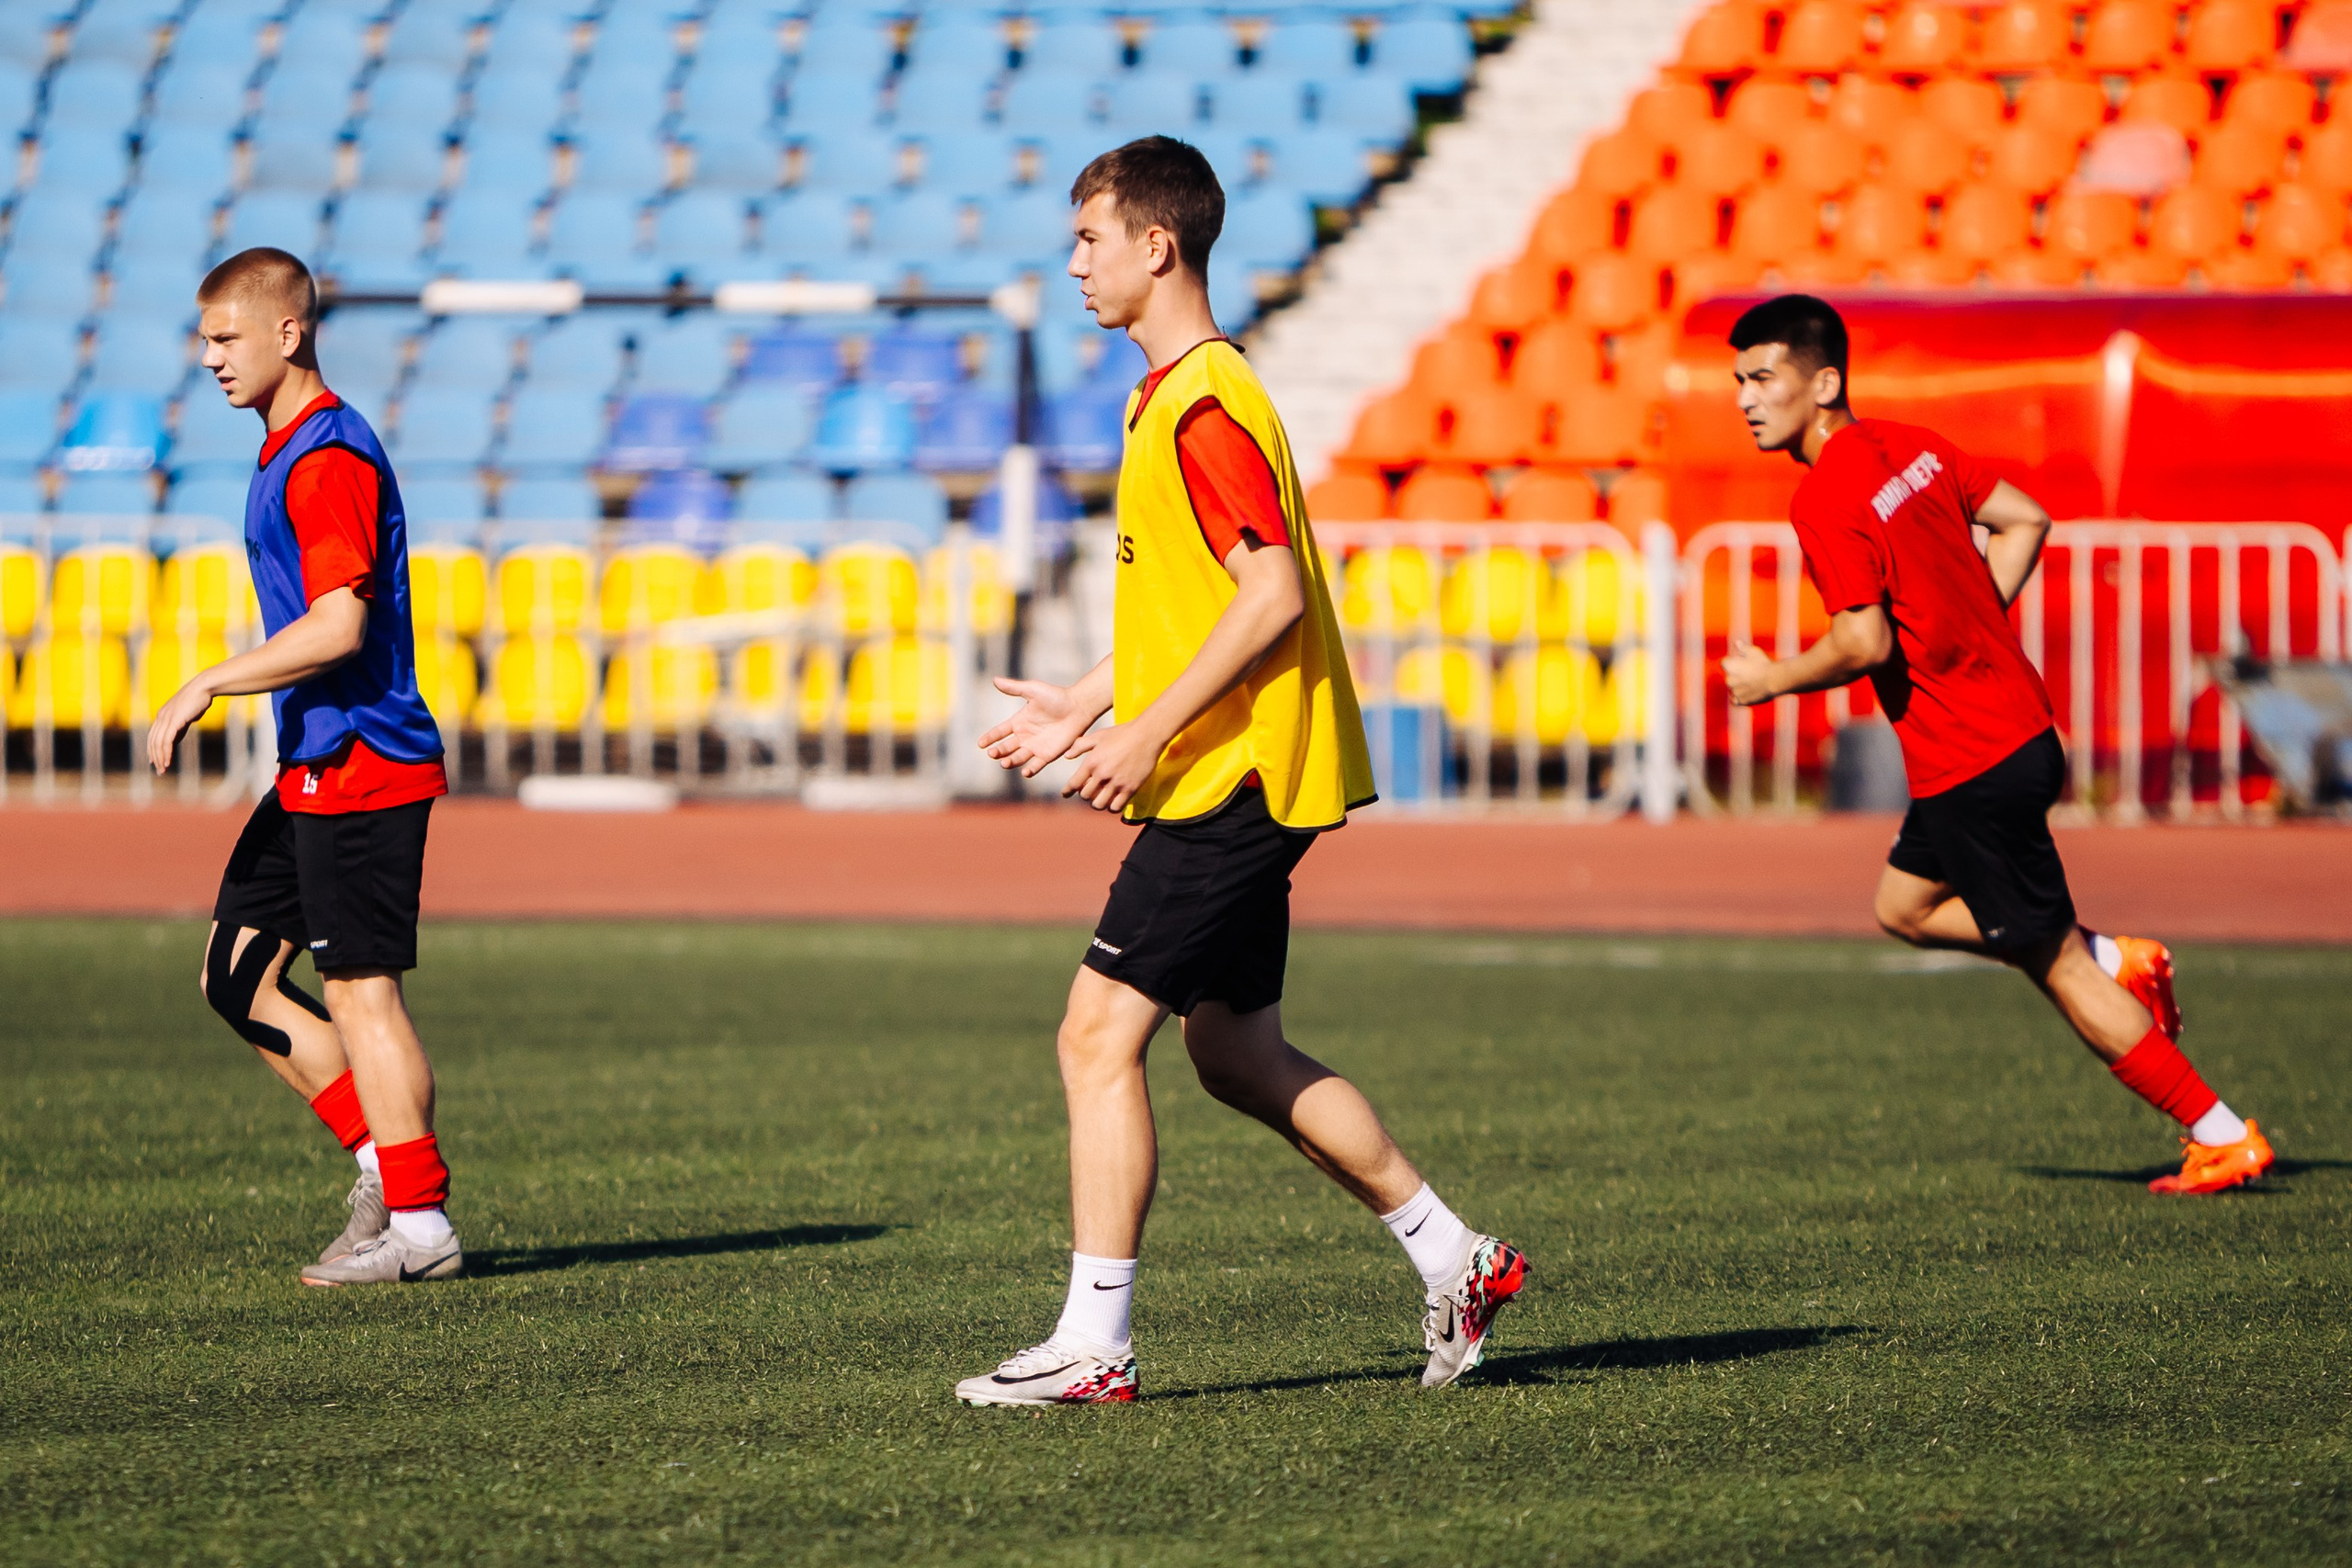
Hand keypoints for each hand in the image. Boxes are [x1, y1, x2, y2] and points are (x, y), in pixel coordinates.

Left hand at [146, 678, 215, 772]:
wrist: (203, 688)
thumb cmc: (198, 700)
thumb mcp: (186, 716)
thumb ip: (179, 727)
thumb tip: (175, 739)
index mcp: (162, 715)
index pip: (153, 736)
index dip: (152, 750)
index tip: (154, 762)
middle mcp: (161, 717)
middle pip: (153, 742)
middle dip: (155, 758)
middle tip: (159, 771)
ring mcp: (166, 719)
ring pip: (158, 743)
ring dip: (160, 758)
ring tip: (163, 770)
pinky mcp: (173, 721)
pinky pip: (166, 741)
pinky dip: (166, 753)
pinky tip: (168, 762)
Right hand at [978, 677, 1093, 776]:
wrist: (1078, 706)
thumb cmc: (1056, 696)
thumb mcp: (1033, 690)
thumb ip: (1014, 688)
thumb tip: (994, 680)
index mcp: (1019, 722)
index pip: (999, 732)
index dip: (990, 738)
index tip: (980, 744)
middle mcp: (1025, 736)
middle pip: (1006, 747)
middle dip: (998, 752)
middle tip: (992, 753)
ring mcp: (1035, 747)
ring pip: (1018, 758)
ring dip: (1010, 761)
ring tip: (1004, 763)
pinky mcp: (1048, 755)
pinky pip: (1036, 765)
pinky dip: (1030, 770)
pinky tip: (1025, 772)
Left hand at [1061, 722, 1162, 813]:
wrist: (1147, 735)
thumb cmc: (1122, 733)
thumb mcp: (1099, 736)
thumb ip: (1080, 745)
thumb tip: (1066, 756)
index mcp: (1092, 762)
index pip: (1074, 784)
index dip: (1067, 791)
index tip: (1065, 794)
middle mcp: (1102, 774)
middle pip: (1085, 796)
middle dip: (1085, 795)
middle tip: (1089, 791)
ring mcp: (1117, 783)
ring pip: (1099, 805)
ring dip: (1098, 803)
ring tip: (1101, 798)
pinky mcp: (1131, 788)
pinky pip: (1116, 807)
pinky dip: (1112, 807)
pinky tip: (1114, 801)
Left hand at [1720, 642, 1778, 706]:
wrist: (1774, 680)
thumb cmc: (1764, 663)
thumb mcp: (1754, 651)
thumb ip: (1743, 648)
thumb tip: (1737, 643)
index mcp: (1728, 666)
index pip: (1726, 663)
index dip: (1735, 662)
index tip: (1745, 663)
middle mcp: (1728, 679)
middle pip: (1730, 677)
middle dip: (1738, 675)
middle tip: (1753, 673)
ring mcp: (1734, 691)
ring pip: (1734, 688)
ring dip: (1740, 687)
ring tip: (1755, 683)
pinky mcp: (1740, 701)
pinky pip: (1736, 700)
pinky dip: (1740, 698)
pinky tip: (1749, 693)